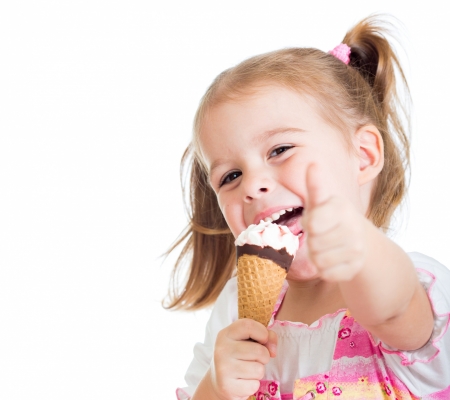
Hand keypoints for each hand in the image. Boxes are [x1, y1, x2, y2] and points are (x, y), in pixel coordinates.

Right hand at [209, 318, 276, 399]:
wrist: (220, 380)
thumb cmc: (239, 356)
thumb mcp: (247, 340)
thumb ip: (264, 336)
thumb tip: (273, 350)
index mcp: (226, 334)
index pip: (248, 326)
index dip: (262, 332)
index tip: (264, 339)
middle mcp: (222, 349)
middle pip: (259, 351)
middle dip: (264, 356)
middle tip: (255, 358)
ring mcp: (223, 368)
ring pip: (258, 369)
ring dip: (258, 370)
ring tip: (247, 369)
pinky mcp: (228, 386)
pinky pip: (254, 385)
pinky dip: (253, 384)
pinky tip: (243, 380)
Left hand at [302, 164, 367, 280]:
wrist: (360, 241)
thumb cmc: (331, 217)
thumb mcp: (322, 201)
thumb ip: (315, 185)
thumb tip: (313, 163)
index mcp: (341, 208)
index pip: (313, 224)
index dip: (309, 224)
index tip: (315, 220)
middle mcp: (353, 228)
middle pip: (313, 244)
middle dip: (311, 241)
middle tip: (320, 236)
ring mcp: (357, 249)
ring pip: (319, 261)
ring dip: (316, 256)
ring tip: (325, 247)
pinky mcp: (356, 267)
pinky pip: (328, 274)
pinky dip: (325, 270)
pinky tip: (333, 260)